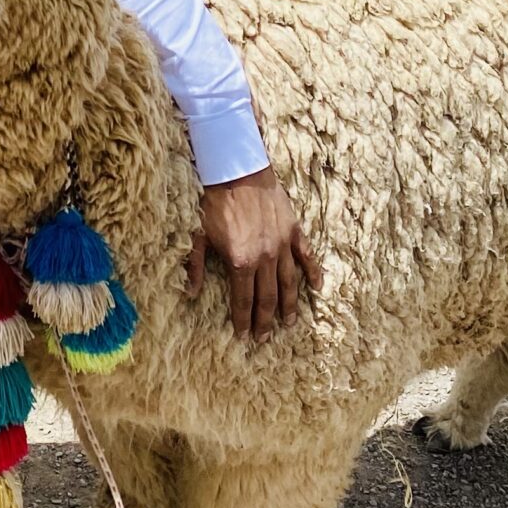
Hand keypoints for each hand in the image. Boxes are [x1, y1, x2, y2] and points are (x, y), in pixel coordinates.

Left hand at [186, 167, 322, 338]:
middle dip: (266, 321)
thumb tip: (190, 293)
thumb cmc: (213, 200)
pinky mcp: (293, 230)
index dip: (243, 321)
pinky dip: (313, 273)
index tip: (243, 337)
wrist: (237, 168)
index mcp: (240, 261)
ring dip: (290, 305)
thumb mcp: (197, 234)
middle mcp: (265, 258)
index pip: (243, 300)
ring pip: (289, 283)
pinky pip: (307, 256)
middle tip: (266, 339)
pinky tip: (317, 288)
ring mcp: (282, 245)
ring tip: (290, 323)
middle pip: (267, 298)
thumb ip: (195, 265)